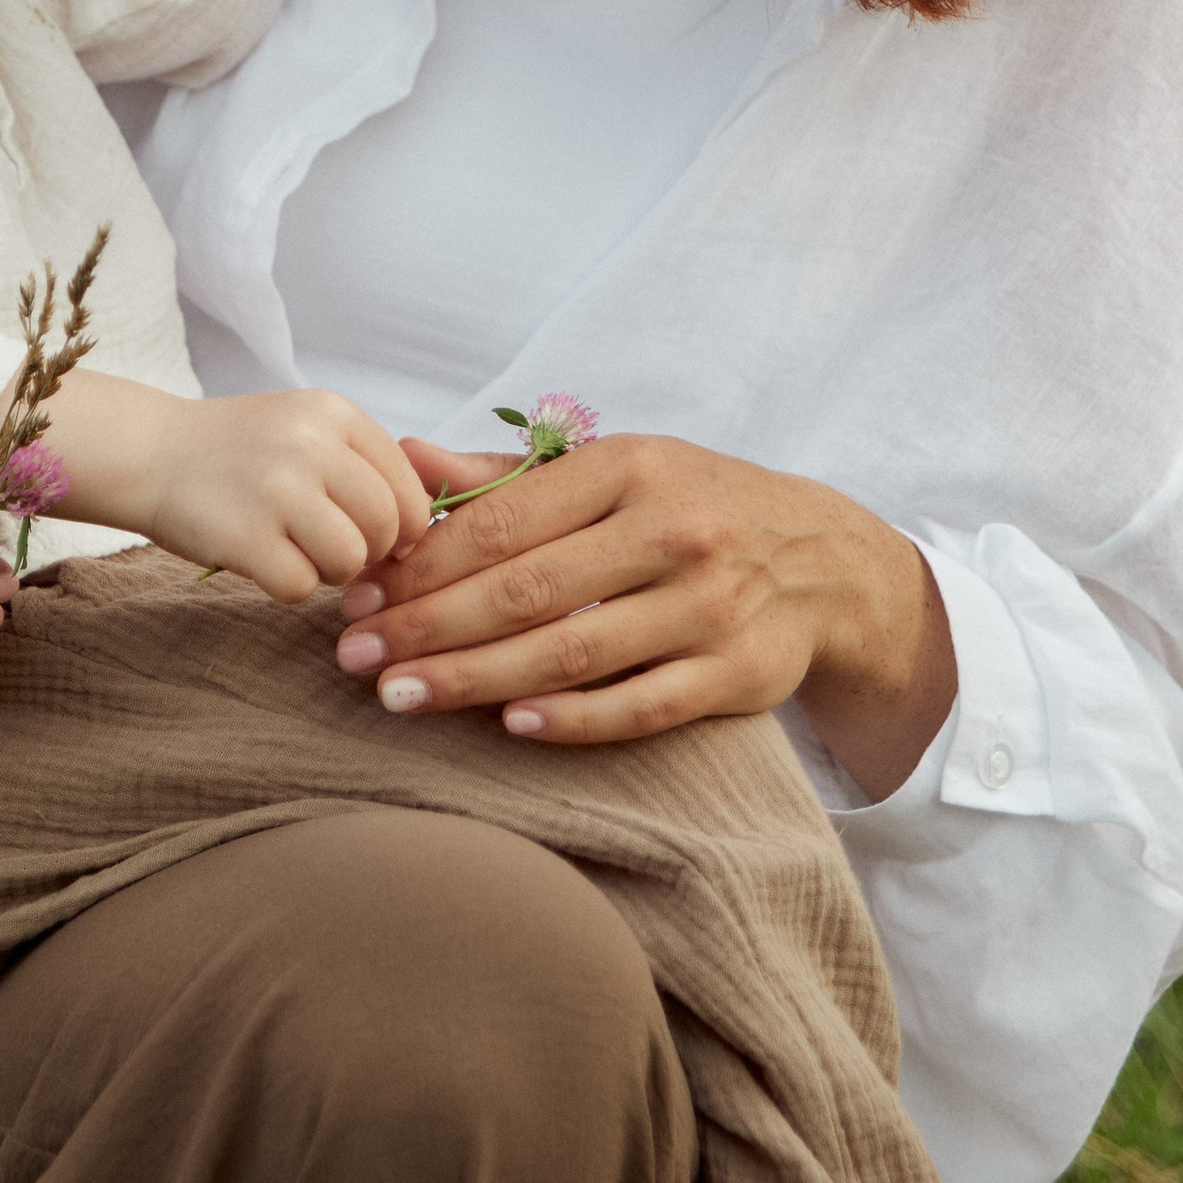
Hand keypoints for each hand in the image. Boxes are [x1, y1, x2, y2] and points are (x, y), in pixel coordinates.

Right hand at [47, 370, 433, 601]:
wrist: (148, 453)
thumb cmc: (238, 452)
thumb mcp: (307, 428)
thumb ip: (364, 464)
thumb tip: (428, 528)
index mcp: (335, 414)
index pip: (411, 486)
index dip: (407, 527)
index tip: (383, 540)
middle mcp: (311, 444)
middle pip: (388, 526)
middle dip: (370, 552)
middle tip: (333, 549)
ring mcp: (276, 489)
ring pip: (351, 560)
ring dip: (331, 572)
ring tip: (297, 553)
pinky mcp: (244, 536)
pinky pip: (302, 587)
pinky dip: (289, 586)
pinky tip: (264, 562)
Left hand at [329, 433, 958, 798]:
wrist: (824, 558)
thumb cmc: (692, 506)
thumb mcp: (612, 469)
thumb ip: (506, 476)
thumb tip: (404, 459)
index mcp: (629, 468)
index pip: (504, 521)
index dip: (423, 564)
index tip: (359, 596)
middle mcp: (673, 530)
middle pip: (528, 590)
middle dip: (431, 627)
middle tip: (358, 658)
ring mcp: (709, 604)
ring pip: (574, 651)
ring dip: (478, 679)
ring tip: (404, 697)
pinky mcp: (738, 673)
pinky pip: (641, 704)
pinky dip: (574, 718)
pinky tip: (510, 724)